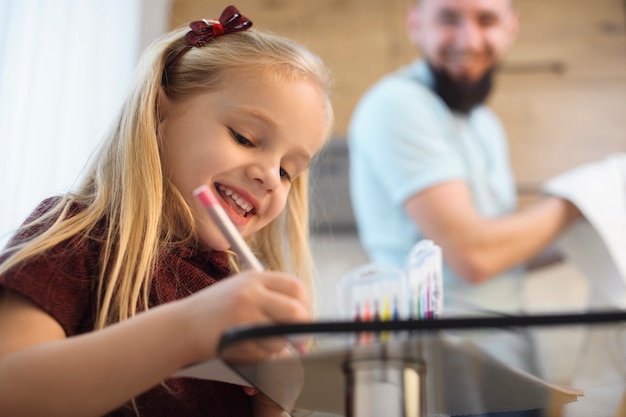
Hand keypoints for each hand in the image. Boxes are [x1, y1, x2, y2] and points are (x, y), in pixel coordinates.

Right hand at [180, 270, 309, 363]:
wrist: (182, 326)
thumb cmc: (214, 310)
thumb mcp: (242, 289)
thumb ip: (271, 298)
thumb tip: (302, 320)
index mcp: (255, 278)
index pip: (296, 287)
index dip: (304, 304)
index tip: (300, 317)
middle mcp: (251, 293)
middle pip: (296, 312)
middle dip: (299, 329)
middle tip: (295, 338)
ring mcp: (244, 315)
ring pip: (282, 337)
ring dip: (277, 346)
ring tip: (259, 342)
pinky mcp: (237, 337)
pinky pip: (265, 353)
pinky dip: (262, 355)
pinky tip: (247, 348)